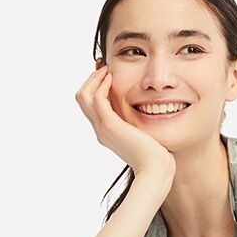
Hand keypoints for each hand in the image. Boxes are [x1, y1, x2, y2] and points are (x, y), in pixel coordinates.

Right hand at [75, 58, 175, 180]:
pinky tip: (113, 78)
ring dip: (95, 78)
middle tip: (104, 66)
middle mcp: (100, 129)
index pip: (89, 104)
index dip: (95, 85)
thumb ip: (138, 121)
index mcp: (106, 131)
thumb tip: (147, 110)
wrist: (155, 169)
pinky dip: (102, 84)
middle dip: (92, 78)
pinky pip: (97, 98)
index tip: (106, 72)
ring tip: (108, 70)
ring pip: (84, 95)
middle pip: (82, 97)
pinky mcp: (110, 125)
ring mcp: (103, 128)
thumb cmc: (154, 154)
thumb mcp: (143, 133)